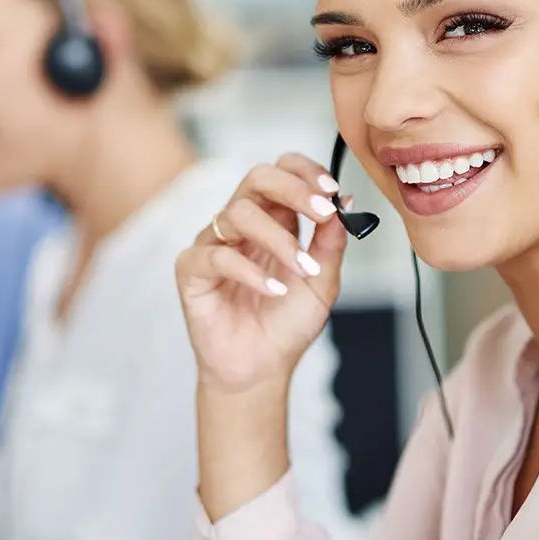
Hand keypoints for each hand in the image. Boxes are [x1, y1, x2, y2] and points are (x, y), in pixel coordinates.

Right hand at [177, 154, 349, 519]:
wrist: (261, 368)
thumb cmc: (286, 324)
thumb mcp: (322, 282)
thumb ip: (331, 243)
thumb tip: (346, 203)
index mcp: (274, 218)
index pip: (282, 171)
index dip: (305, 172)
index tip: (331, 192)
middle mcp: (241, 224)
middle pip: (257, 177)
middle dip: (292, 188)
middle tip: (320, 212)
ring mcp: (213, 243)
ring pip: (238, 213)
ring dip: (279, 240)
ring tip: (303, 270)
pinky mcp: (192, 270)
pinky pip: (217, 255)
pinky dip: (251, 272)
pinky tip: (274, 292)